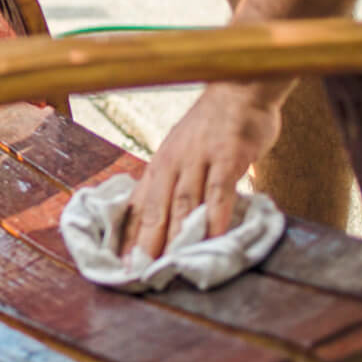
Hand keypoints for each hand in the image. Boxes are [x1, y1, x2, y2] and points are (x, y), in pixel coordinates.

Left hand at [121, 79, 289, 260]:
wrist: (240, 86)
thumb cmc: (212, 124)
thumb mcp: (180, 150)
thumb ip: (170, 182)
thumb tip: (151, 217)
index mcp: (160, 164)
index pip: (139, 207)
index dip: (129, 238)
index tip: (121, 267)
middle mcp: (174, 162)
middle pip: (156, 209)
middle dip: (146, 244)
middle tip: (140, 274)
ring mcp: (200, 158)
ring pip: (184, 204)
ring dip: (176, 237)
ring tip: (170, 266)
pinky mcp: (228, 156)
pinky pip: (220, 191)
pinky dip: (215, 216)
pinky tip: (213, 239)